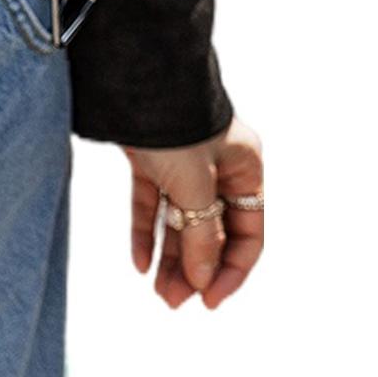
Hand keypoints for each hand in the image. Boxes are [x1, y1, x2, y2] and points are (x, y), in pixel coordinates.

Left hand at [123, 114, 263, 309]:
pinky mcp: (150, 158)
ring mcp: (182, 162)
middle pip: (213, 231)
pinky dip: (147, 231)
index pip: (248, 234)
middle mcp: (218, 167)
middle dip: (195, 268)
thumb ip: (203, 234)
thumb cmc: (172, 123)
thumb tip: (203, 279)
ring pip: (181, 220)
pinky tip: (140, 263)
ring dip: (172, 257)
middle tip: (173, 301)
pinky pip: (151, 203)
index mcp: (245, 168)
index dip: (231, 271)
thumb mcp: (194, 184)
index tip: (209, 301)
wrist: (129, 75)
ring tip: (159, 292)